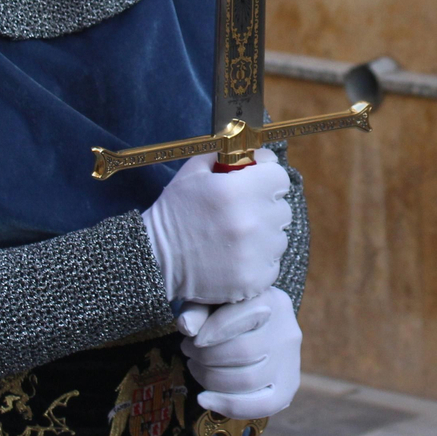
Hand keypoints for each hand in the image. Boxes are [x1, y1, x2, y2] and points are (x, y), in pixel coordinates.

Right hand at [141, 149, 290, 303]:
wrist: (154, 260)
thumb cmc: (175, 213)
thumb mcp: (194, 172)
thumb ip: (228, 156)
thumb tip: (259, 154)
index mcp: (236, 191)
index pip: (280, 177)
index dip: (267, 179)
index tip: (256, 185)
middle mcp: (250, 222)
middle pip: (282, 209)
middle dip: (265, 208)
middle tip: (241, 214)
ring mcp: (254, 254)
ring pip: (278, 238)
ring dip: (263, 237)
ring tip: (234, 239)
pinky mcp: (254, 281)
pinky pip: (272, 265)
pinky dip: (258, 263)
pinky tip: (235, 259)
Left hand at [183, 287, 300, 418]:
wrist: (256, 328)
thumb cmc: (227, 311)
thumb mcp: (213, 301)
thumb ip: (198, 308)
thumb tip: (187, 327)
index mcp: (272, 301)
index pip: (245, 316)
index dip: (215, 330)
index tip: (193, 339)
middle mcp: (288, 331)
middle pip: (245, 352)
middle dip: (207, 357)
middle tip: (188, 351)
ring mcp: (290, 362)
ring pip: (249, 380)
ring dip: (211, 379)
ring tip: (195, 367)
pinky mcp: (287, 387)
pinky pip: (262, 406)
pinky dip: (228, 406)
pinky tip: (204, 399)